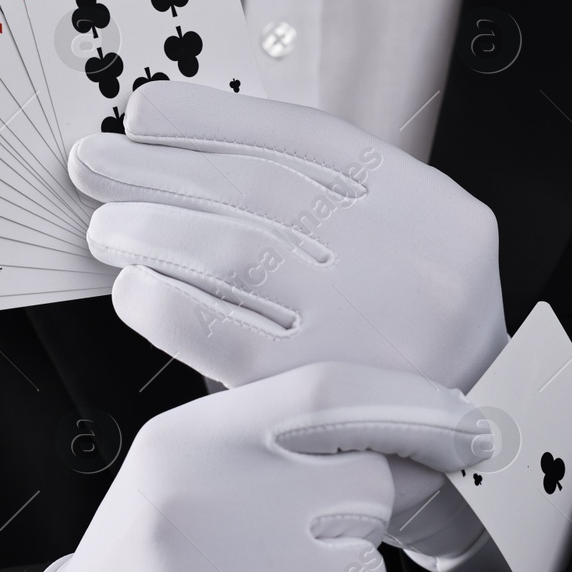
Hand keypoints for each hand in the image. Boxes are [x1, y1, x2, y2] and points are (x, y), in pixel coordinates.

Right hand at [24, 363, 489, 571]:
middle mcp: (200, 508)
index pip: (325, 394)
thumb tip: (424, 442)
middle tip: (285, 562)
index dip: (416, 404)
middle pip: (363, 490)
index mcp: (187, 443)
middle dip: (348, 529)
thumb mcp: (188, 475)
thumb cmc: (146, 569)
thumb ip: (282, 446)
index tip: (471, 427)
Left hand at [67, 81, 509, 391]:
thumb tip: (195, 160)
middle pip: (260, 187)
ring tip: (106, 224)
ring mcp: (369, 327)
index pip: (312, 138)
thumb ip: (333, 209)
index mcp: (434, 211)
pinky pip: (218, 330)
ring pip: (233, 250)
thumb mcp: (411, 256)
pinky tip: (133, 288)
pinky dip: (163, 300)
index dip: (215, 116)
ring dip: (152, 228)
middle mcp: (410, 261)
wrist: (472, 460)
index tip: (149, 111)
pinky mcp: (315, 392)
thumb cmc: (413, 354)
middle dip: (161, 166)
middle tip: (99, 161)